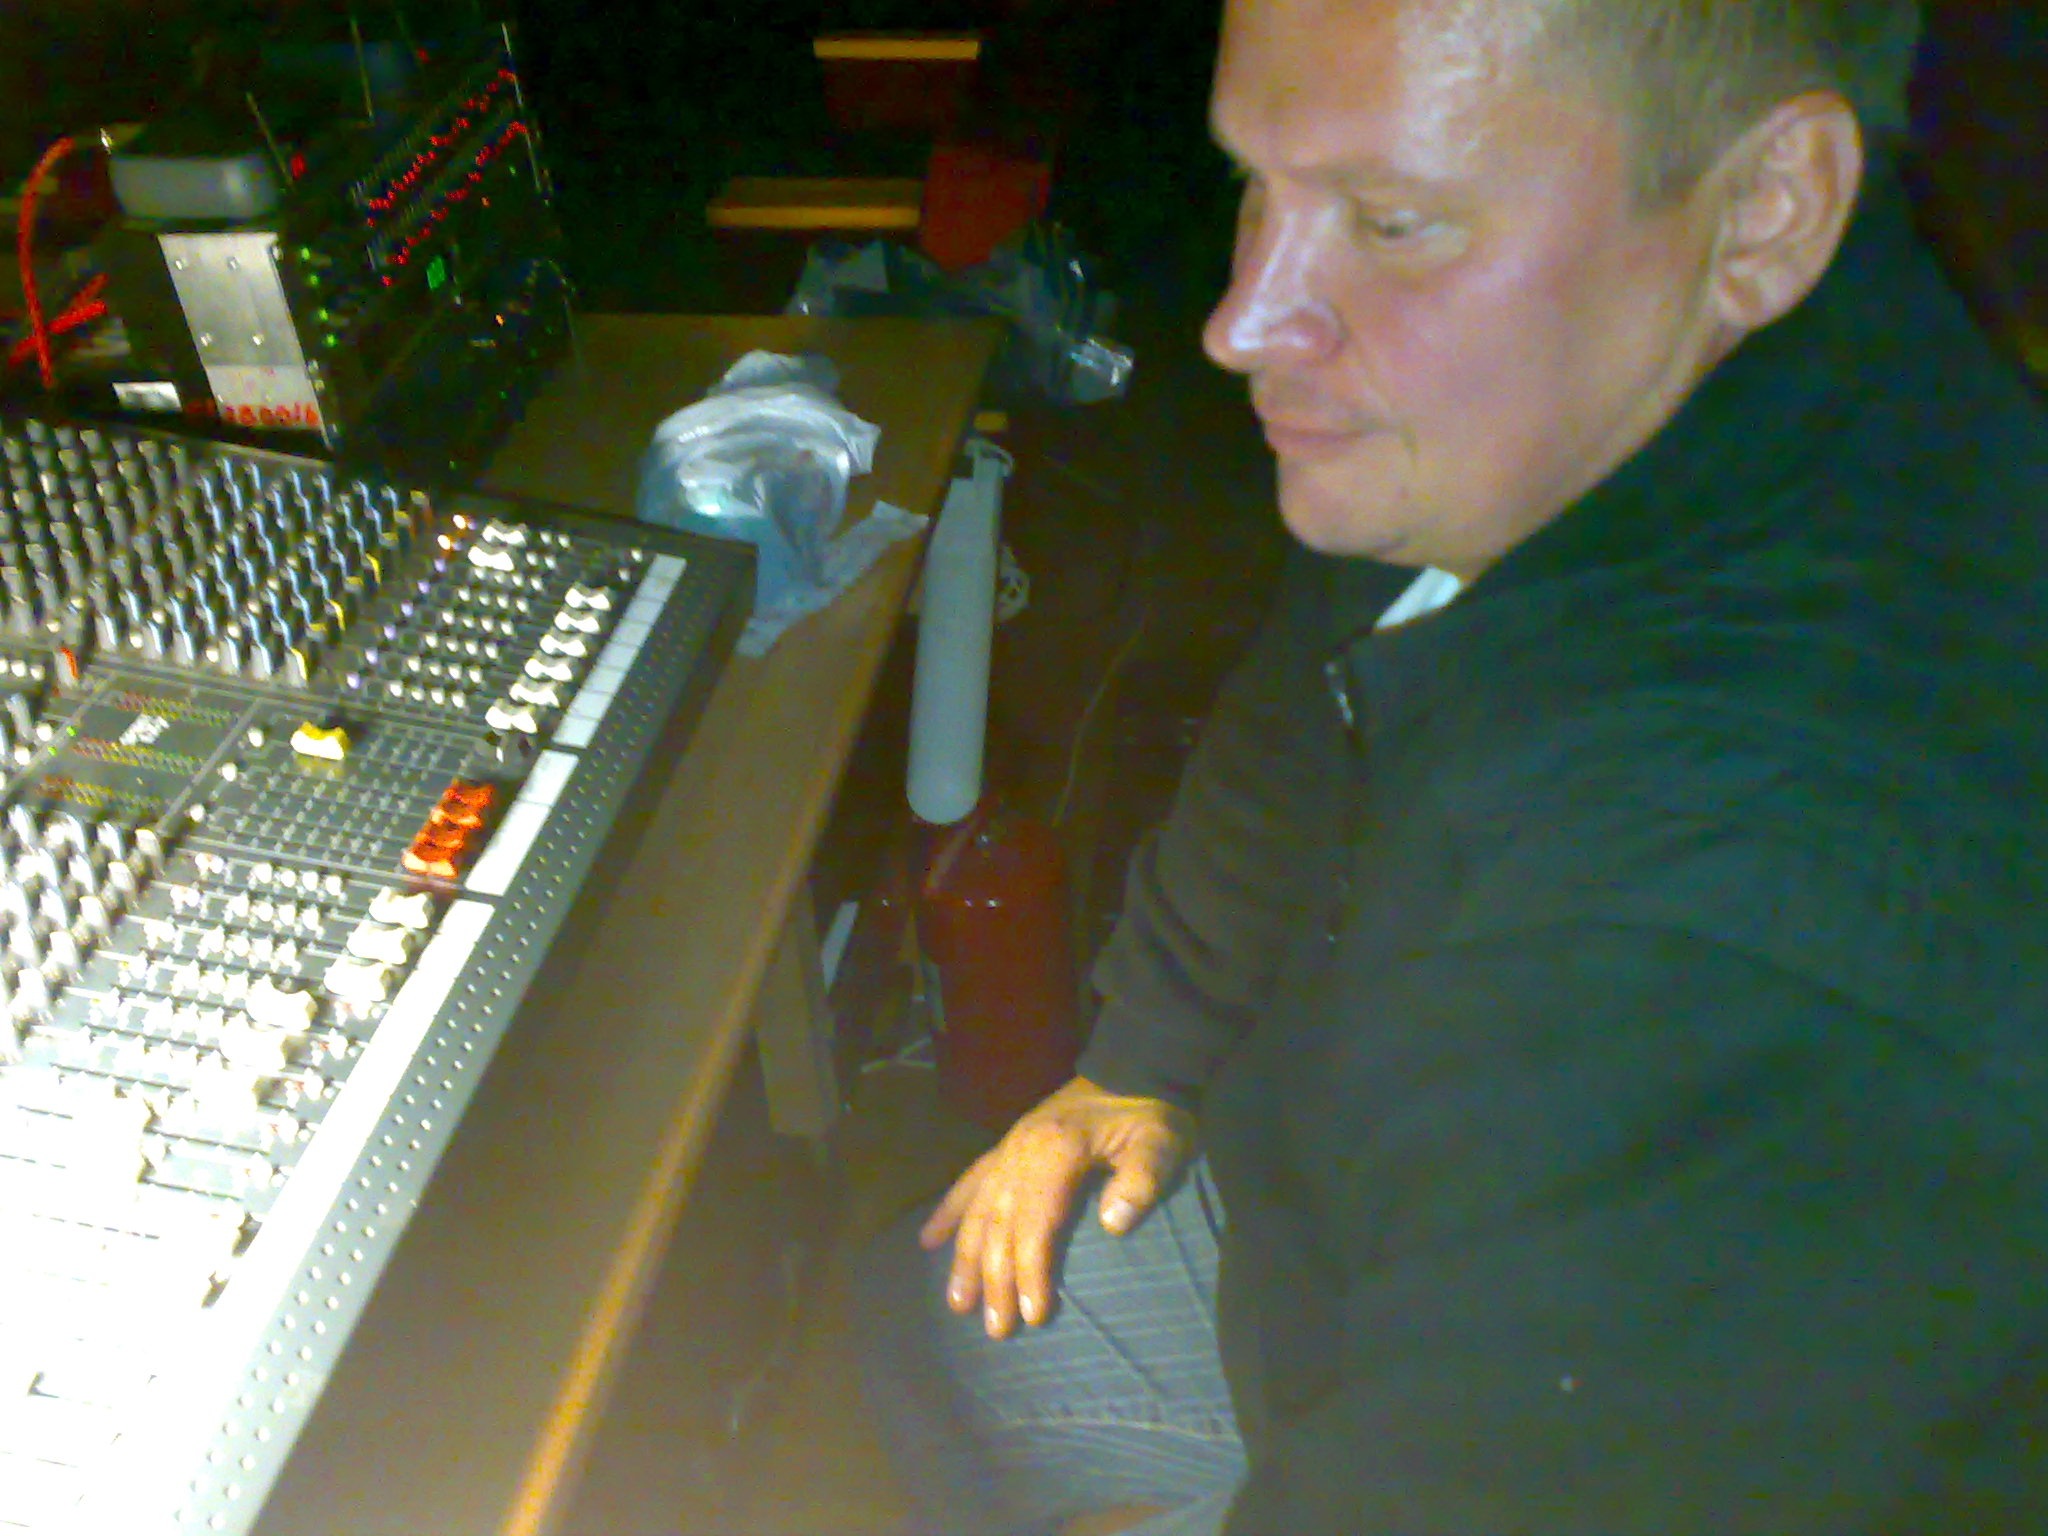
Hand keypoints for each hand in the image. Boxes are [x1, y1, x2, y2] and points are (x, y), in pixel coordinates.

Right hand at [920, 1075, 1193, 1339]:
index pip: (1035, 1223)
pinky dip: (949, 1211)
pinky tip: (928, 1240)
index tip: (1032, 1315)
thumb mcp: (1160, 1143)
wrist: (1136, 1066)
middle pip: (1001, 1224)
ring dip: (966, 1258)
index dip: (1030, 1270)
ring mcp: (1010, 1148)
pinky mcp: (1008, 1146)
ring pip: (979, 1209)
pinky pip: (969, 1182)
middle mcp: (1021, 1151)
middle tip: (995, 1330)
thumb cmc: (1151, 1114)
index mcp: (1056, 1152)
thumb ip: (1141, 1181)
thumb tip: (1113, 1224)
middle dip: (995, 1279)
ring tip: (957, 1303)